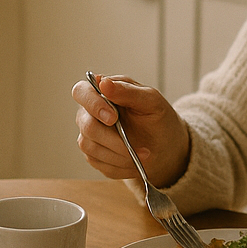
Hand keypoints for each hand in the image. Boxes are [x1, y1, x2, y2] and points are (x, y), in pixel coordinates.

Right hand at [71, 75, 189, 187]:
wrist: (165, 145)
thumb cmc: (157, 118)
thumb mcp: (151, 101)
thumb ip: (128, 91)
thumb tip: (103, 82)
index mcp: (102, 92)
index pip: (81, 92)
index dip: (92, 104)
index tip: (113, 118)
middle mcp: (90, 113)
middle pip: (87, 125)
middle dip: (113, 139)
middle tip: (135, 146)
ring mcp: (89, 135)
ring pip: (90, 147)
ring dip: (120, 154)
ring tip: (143, 155)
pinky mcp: (94, 155)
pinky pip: (98, 163)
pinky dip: (120, 165)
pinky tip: (135, 161)